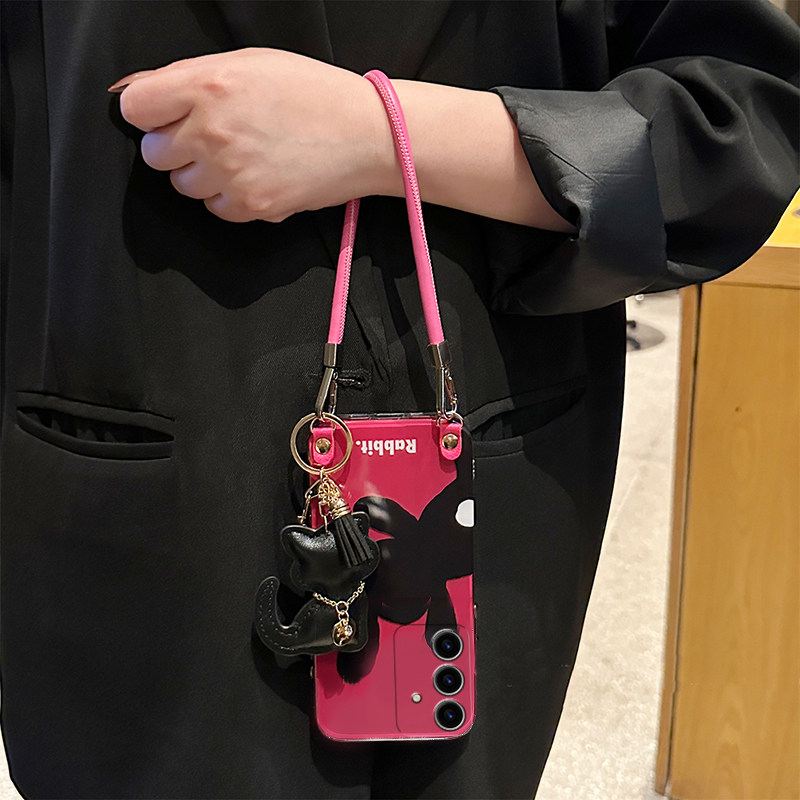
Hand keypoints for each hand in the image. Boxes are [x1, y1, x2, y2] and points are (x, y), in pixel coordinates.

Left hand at [112, 48, 392, 222]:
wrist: (367, 134)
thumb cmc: (313, 92)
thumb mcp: (249, 63)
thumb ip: (189, 76)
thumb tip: (136, 92)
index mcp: (208, 84)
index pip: (135, 108)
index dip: (150, 112)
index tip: (166, 114)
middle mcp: (212, 130)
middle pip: (154, 153)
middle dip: (175, 145)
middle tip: (212, 136)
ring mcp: (232, 172)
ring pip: (183, 185)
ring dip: (203, 174)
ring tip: (242, 156)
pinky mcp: (252, 205)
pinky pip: (216, 208)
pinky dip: (230, 197)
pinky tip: (257, 176)